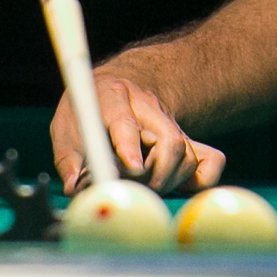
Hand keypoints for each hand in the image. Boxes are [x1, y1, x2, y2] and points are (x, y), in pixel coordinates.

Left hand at [51, 72, 224, 194]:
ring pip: (186, 156)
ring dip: (169, 182)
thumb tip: (74, 187)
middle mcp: (147, 107)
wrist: (116, 86)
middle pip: (169, 141)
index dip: (129, 146)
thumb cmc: (87, 112)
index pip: (125, 122)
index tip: (132, 169)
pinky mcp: (188, 138)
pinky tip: (176, 187)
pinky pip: (210, 161)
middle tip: (134, 190)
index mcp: (111, 97)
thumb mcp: (67, 126)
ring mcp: (170, 124)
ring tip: (145, 187)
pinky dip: (200, 181)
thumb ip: (69, 157)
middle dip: (155, 175)